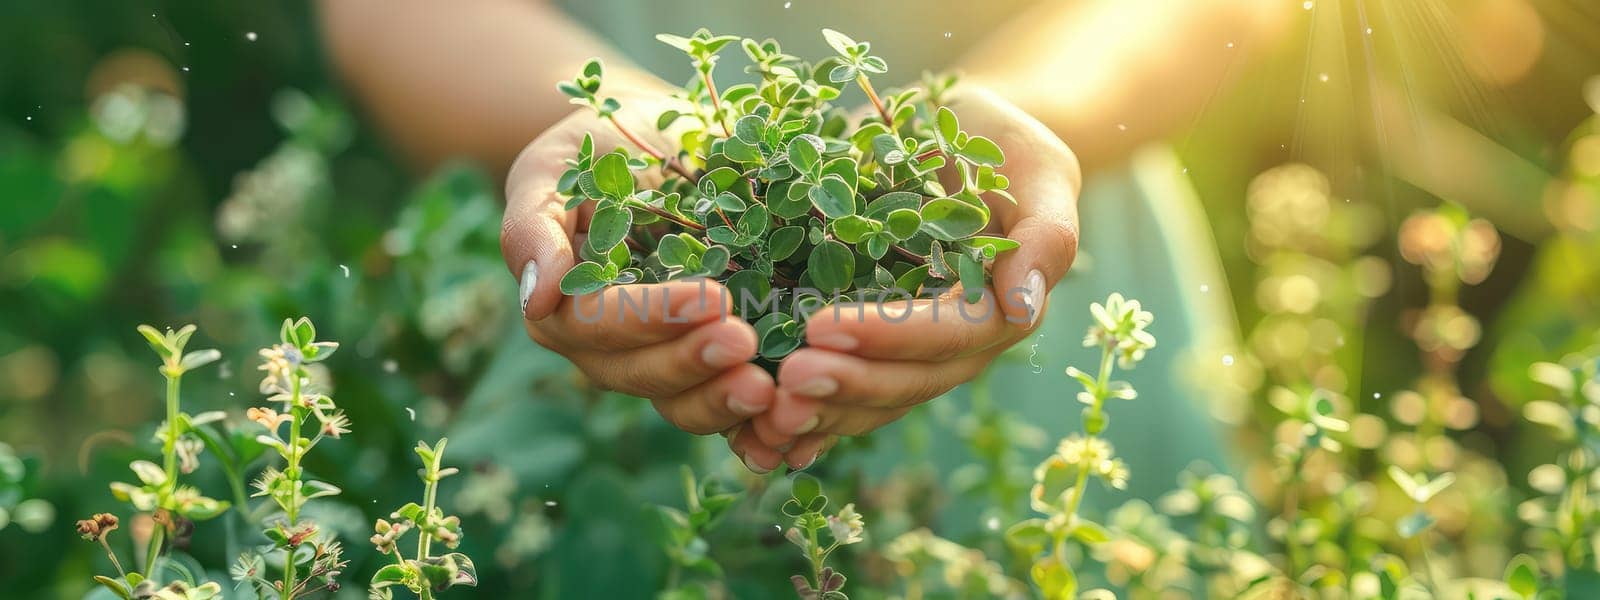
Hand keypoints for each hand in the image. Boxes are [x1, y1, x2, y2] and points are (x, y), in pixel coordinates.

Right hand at [501, 101, 786, 471]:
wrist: (651, 146)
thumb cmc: (594, 153)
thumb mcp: (553, 170)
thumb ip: (533, 228)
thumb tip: (537, 295)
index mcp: (565, 308)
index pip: (602, 324)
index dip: (651, 318)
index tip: (710, 299)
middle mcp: (609, 349)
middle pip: (643, 374)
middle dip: (694, 364)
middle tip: (745, 343)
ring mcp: (660, 361)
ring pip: (683, 402)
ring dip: (723, 401)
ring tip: (770, 389)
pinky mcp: (706, 362)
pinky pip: (724, 404)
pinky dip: (754, 424)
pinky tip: (791, 422)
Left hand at [750, 86, 1082, 468]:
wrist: (952, 134)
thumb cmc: (997, 140)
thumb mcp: (1033, 164)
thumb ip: (1045, 234)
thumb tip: (1025, 307)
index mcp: (1001, 307)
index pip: (950, 336)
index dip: (891, 338)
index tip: (825, 327)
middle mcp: (958, 344)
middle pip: (908, 381)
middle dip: (847, 384)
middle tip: (785, 380)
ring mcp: (912, 353)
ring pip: (873, 401)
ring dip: (821, 413)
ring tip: (765, 406)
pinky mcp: (871, 348)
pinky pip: (843, 394)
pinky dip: (806, 417)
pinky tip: (757, 432)